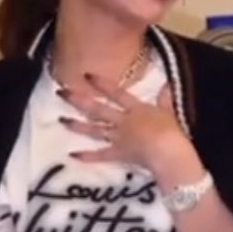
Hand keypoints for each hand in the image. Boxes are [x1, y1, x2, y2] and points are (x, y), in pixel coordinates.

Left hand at [58, 73, 187, 169]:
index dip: (101, 84)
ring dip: (77, 125)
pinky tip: (72, 155)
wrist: (167, 152)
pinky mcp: (119, 154)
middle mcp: (123, 121)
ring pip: (95, 130)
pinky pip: (101, 155)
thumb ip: (166, 98)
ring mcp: (119, 138)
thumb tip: (167, 83)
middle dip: (79, 100)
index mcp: (136, 109)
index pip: (116, 93)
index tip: (86, 75)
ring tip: (61, 120)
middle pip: (98, 109)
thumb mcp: (170, 112)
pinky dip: (87, 156)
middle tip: (61, 92)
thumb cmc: (171, 131)